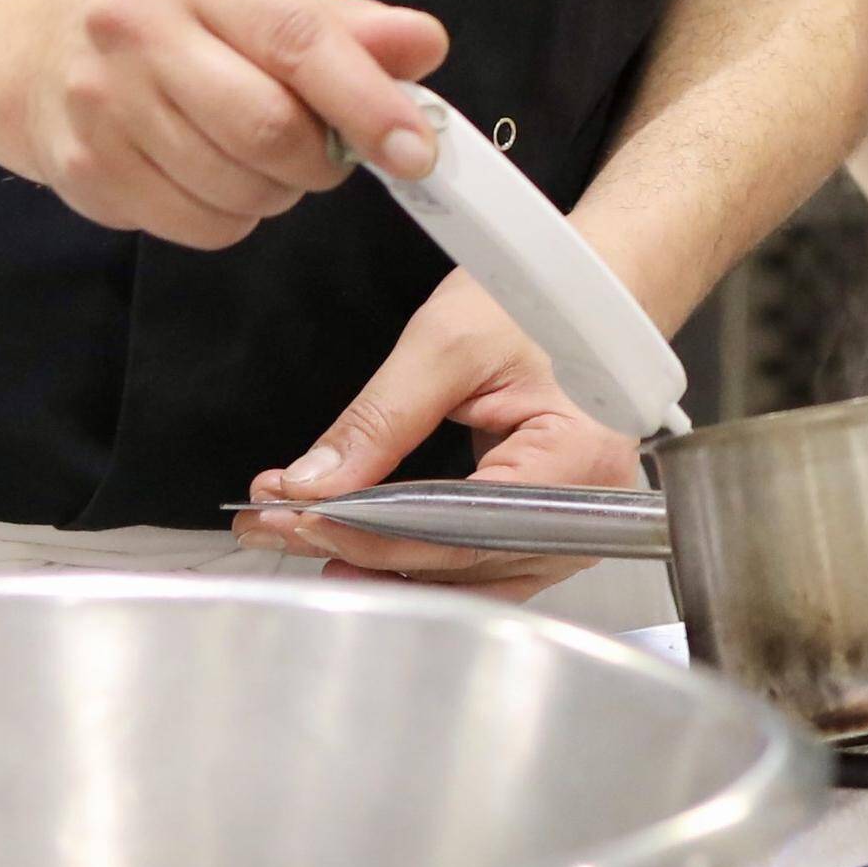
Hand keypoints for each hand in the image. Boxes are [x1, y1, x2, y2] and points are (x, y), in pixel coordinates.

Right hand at [9, 0, 447, 250]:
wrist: (45, 51)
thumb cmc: (180, 20)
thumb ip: (344, 27)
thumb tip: (424, 45)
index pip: (297, 37)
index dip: (367, 102)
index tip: (415, 150)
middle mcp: (133, 20)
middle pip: (267, 126)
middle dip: (321, 160)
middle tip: (329, 156)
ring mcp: (101, 99)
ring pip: (236, 186)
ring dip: (277, 190)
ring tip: (262, 159)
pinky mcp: (86, 169)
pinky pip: (200, 225)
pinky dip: (232, 217)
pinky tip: (215, 178)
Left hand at [240, 273, 646, 594]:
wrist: (585, 290)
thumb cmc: (539, 299)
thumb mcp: (446, 343)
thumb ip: (379, 420)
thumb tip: (314, 483)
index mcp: (578, 459)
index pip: (462, 525)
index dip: (375, 531)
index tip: (302, 516)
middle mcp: (586, 511)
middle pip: (460, 561)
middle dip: (361, 547)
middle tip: (281, 526)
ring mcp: (571, 529)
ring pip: (466, 576)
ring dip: (382, 563)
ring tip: (308, 540)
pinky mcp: (546, 529)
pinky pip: (479, 566)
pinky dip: (419, 562)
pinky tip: (364, 554)